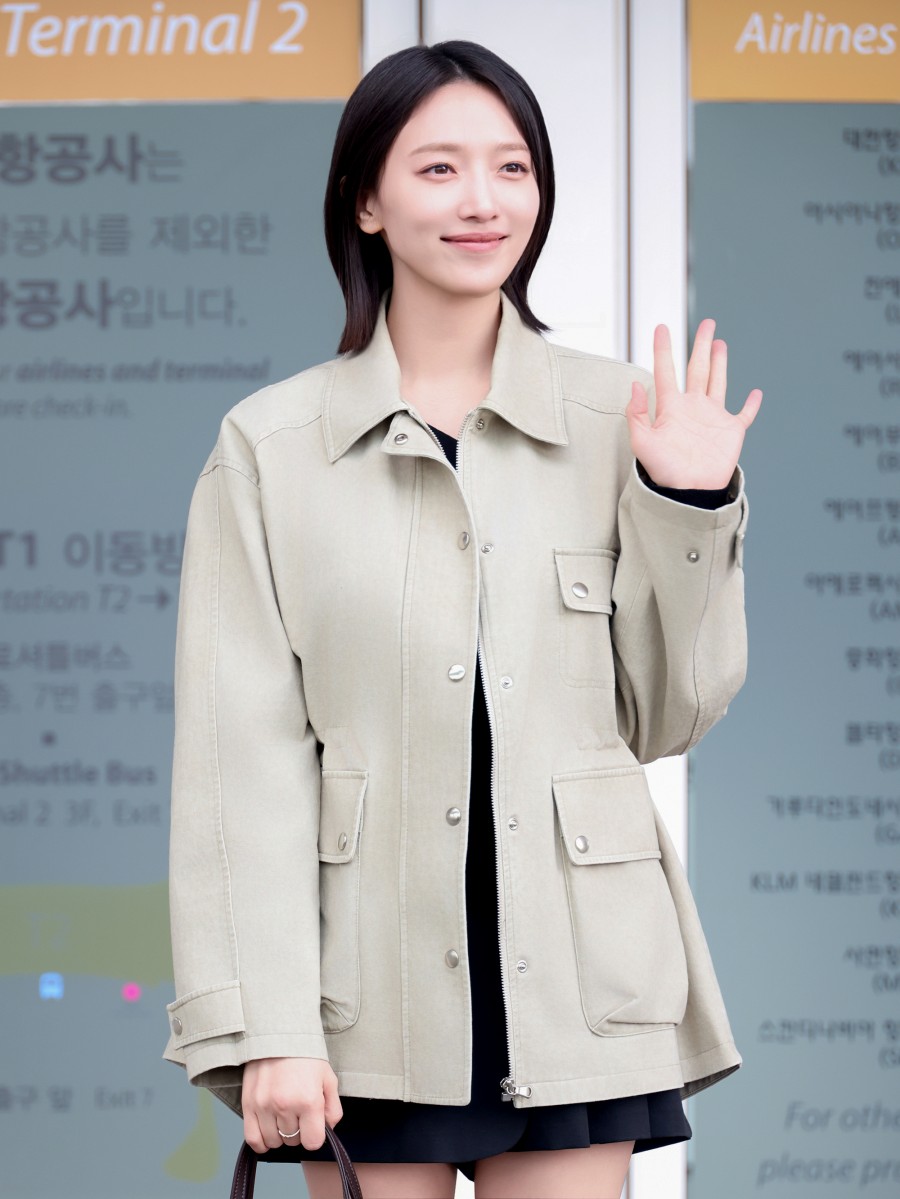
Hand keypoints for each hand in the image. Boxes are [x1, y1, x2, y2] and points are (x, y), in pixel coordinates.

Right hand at [241, 1056, 342, 1152]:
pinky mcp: (248, 1105)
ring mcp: (264, 1106)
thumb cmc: (305, 1056)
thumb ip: (333, 1108)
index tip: (313, 1123)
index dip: (315, 1135)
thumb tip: (328, 1130)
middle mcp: (285, 1106)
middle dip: (298, 1130)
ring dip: (280, 1134)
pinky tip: (268, 1130)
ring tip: (283, 1115)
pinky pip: (253, 1139)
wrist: (278, 1035)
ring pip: (274, 1142)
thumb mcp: (328, 1078)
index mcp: (309, 1100)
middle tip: (298, 1110)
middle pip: (293, 1141)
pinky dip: (261, 1141)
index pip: (313, 1142)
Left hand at [626, 319, 761, 489]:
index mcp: (671, 408)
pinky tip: (755, 393)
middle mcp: (692, 408)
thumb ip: (636, 414)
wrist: (689, 492)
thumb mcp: (642, 443)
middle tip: (707, 323)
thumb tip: (634, 385)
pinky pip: (744, 415)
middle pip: (697, 369)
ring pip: (718, 382)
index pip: (665, 372)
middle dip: (701, 346)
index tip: (661, 327)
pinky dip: (751, 405)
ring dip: (720, 363)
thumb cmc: (664, 472)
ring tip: (720, 343)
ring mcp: (713, 418)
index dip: (663, 350)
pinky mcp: (731, 432)